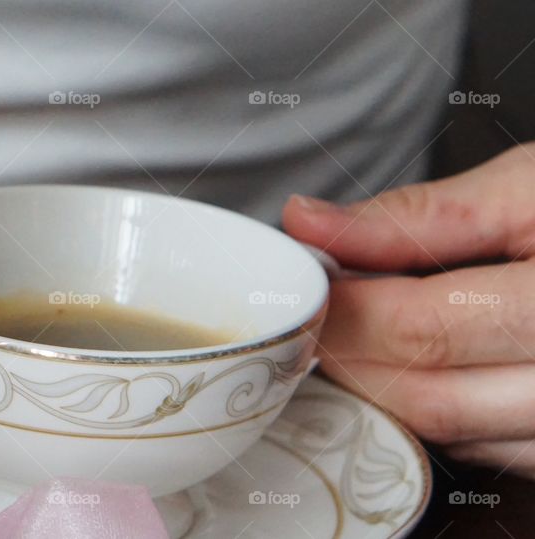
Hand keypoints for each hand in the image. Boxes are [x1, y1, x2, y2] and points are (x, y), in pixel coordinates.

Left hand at [284, 145, 534, 479]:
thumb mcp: (529, 187)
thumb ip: (416, 215)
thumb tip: (312, 223)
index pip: (424, 331)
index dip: (345, 310)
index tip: (309, 282)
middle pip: (427, 397)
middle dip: (349, 354)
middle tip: (319, 309)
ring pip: (447, 433)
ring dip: (383, 385)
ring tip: (362, 327)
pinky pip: (482, 448)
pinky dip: (430, 407)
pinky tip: (415, 361)